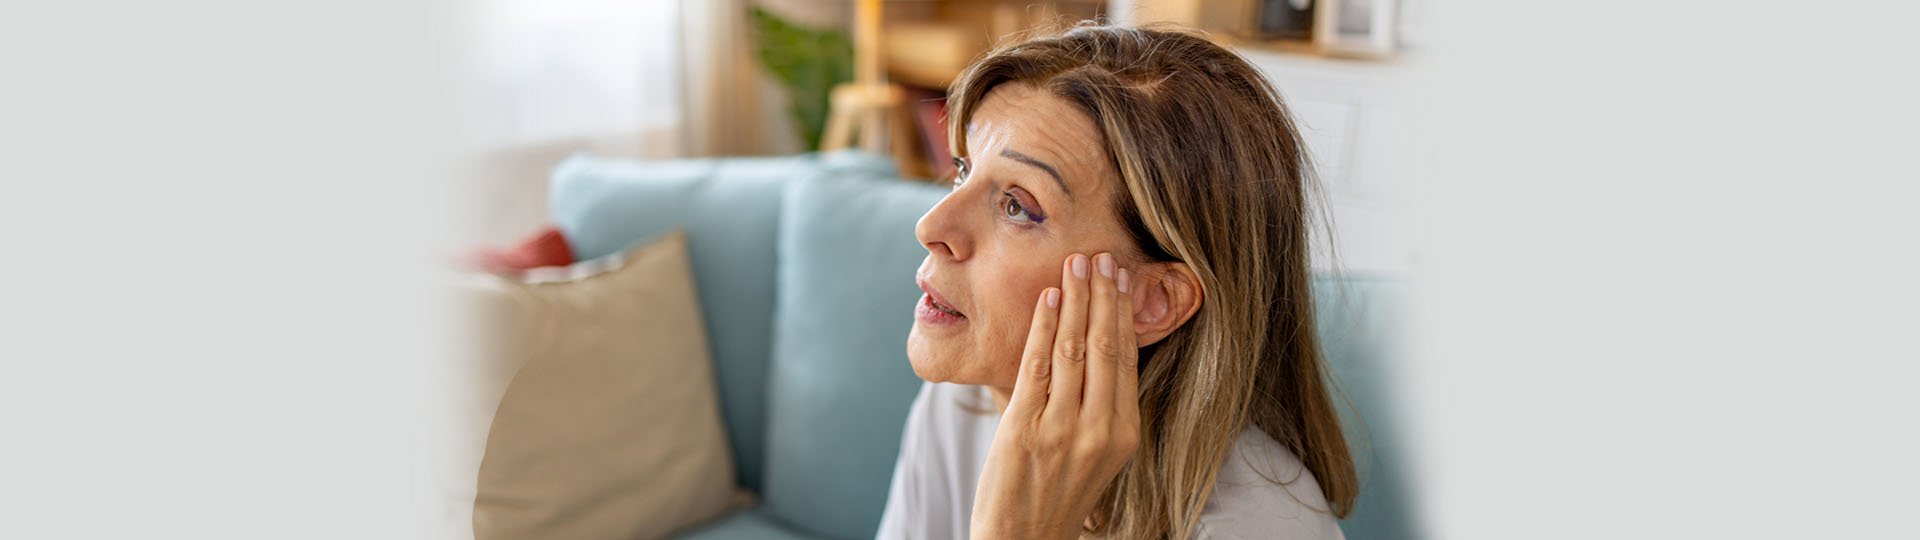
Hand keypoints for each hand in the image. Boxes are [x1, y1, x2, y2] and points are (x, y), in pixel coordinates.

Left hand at [970, 252, 1140, 539]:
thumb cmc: (1058, 493)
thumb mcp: (1097, 454)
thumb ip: (1102, 407)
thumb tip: (1103, 349)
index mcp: (1123, 434)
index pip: (1127, 360)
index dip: (1124, 314)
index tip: (1122, 278)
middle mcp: (1098, 429)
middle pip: (1105, 347)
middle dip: (1103, 297)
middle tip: (1101, 257)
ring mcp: (1061, 427)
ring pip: (1072, 349)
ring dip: (1074, 301)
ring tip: (1075, 265)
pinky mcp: (1024, 427)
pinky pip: (1036, 365)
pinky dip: (1042, 327)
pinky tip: (1048, 299)